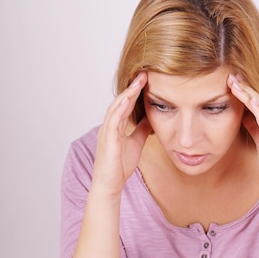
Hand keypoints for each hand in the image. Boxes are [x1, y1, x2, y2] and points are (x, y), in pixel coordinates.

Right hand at [93, 72, 151, 195]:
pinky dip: (120, 108)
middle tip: (144, 72)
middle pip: (120, 101)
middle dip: (132, 86)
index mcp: (116, 125)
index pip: (126, 103)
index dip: (135, 90)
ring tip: (138, 81)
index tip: (147, 78)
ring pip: (116, 107)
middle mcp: (109, 125)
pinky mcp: (108, 140)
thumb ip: (141, 129)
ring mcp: (107, 132)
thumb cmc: (119, 165)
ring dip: (127, 93)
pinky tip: (128, 98)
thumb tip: (151, 116)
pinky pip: (113, 120)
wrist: (110, 184)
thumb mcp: (136, 142)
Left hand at [227, 74, 258, 198]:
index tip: (232, 81)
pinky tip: (248, 98)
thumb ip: (254, 129)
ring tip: (235, 82)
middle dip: (245, 86)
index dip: (245, 91)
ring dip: (248, 93)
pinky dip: (257, 108)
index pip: (258, 102)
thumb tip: (244, 116)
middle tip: (231, 74)